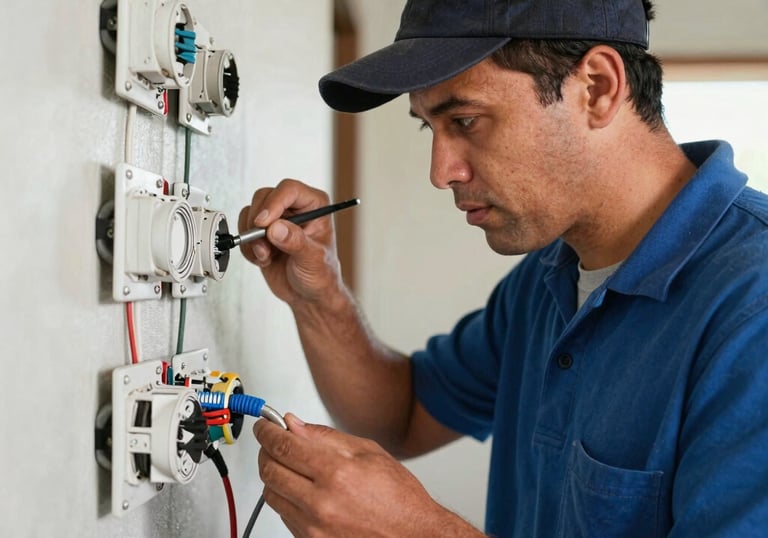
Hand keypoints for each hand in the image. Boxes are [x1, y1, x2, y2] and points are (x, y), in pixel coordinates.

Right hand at [238, 180, 341, 306]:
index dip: (273, 203)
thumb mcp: (313, 259)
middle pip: (264, 197)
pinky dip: (248, 247)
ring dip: (252, 237)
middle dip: (258, 223)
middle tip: (264, 244)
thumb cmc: (321, 275)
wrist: (308, 295)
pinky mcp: (262, 233)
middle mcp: (295, 208)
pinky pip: (243, 230)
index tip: (263, 223)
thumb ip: (295, 242)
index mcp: (314, 205)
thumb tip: (275, 228)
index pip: (289, 190)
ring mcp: (277, 220)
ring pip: (251, 212)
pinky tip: (264, 259)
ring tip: (266, 255)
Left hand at [254, 414, 482, 537]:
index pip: (283, 445)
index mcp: (336, 473)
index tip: (265, 424)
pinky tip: (302, 489)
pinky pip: (283, 515)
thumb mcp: (369, 453)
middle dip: (266, 450)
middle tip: (273, 441)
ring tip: (289, 465)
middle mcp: (320, 502)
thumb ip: (326, 437)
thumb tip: (294, 425)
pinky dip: (286, 497)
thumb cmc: (399, 498)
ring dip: (274, 475)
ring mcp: (313, 527)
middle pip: (269, 469)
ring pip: (271, 494)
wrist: (414, 537)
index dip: (267, 430)